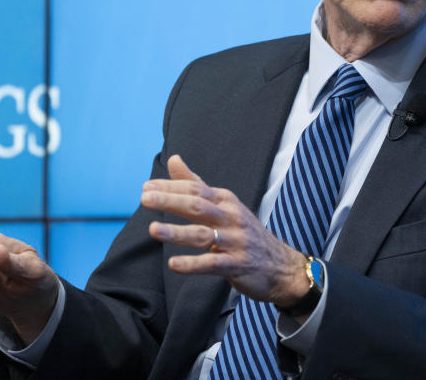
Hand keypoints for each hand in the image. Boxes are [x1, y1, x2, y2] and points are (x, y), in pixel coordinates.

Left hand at [142, 155, 308, 307]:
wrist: (280, 266)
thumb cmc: (244, 232)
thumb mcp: (224, 204)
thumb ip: (196, 183)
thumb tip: (173, 159)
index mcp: (225, 201)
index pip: (195, 190)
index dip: (171, 187)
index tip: (146, 187)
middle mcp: (230, 217)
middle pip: (197, 206)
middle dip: (170, 201)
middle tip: (145, 198)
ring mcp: (235, 241)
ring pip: (203, 235)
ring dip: (177, 233)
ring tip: (153, 230)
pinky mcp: (237, 264)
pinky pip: (213, 263)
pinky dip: (193, 264)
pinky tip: (174, 264)